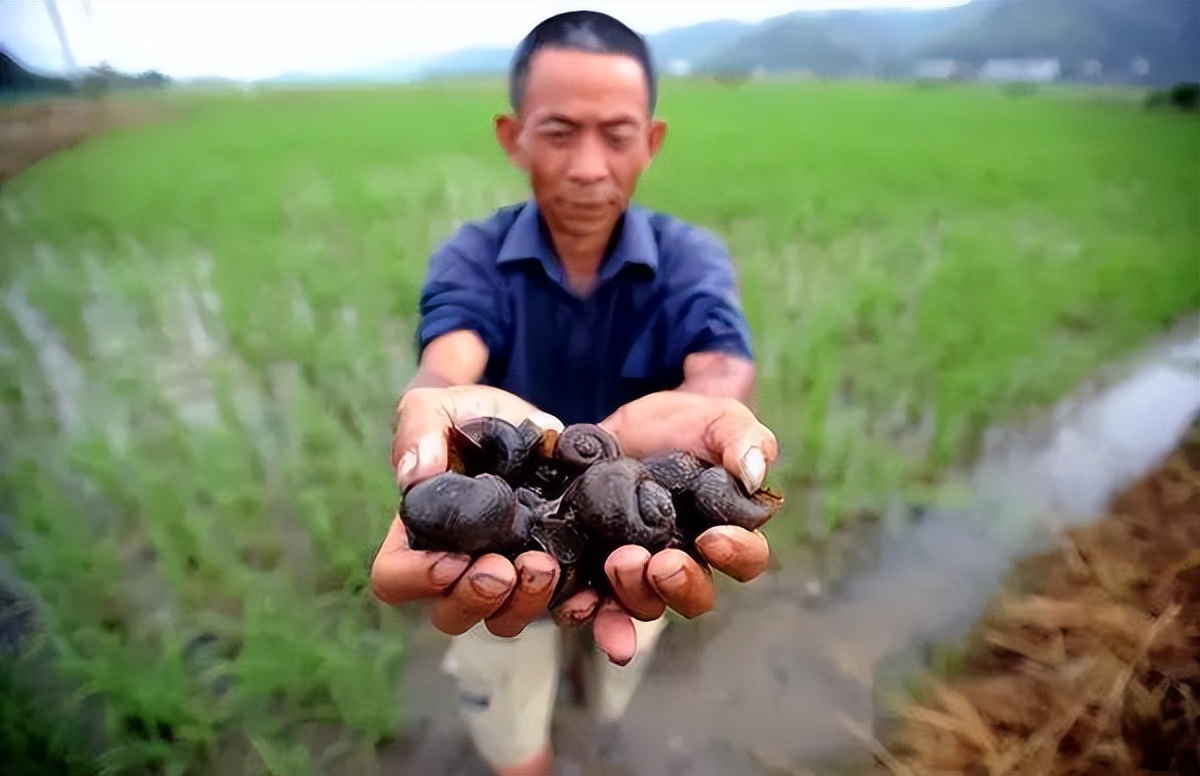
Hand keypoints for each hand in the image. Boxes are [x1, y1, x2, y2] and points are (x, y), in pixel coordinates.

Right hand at [371, 385, 565, 638]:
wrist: (525, 420)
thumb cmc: (466, 416)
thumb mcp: (436, 407)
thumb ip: (417, 432)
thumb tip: (413, 476)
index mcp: (418, 535)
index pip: (395, 579)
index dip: (418, 579)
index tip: (453, 559)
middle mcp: (456, 567)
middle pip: (450, 614)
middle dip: (477, 599)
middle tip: (506, 569)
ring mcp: (504, 575)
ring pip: (503, 619)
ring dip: (523, 604)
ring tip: (544, 565)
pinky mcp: (549, 570)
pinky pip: (558, 608)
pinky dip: (572, 605)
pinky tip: (586, 590)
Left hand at [552, 391, 779, 664]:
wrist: (626, 424)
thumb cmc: (686, 424)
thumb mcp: (718, 419)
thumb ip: (742, 438)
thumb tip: (753, 473)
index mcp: (726, 532)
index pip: (747, 558)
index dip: (736, 555)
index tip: (713, 537)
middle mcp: (686, 560)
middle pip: (694, 596)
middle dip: (679, 585)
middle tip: (661, 562)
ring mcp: (640, 568)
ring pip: (646, 604)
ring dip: (634, 594)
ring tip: (619, 561)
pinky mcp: (597, 566)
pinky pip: (594, 602)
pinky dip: (587, 610)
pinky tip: (580, 603)